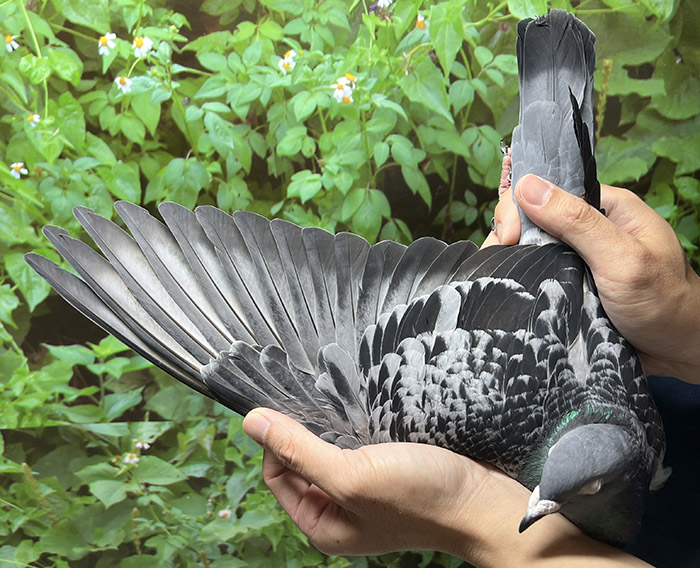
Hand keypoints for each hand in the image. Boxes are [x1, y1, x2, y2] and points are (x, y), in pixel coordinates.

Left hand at [242, 408, 650, 566]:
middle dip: (306, 435)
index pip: (277, 475)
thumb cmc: (419, 496)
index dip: (278, 443)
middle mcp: (339, 513)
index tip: (291, 411)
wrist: (481, 502)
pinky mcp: (388, 476)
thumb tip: (251, 421)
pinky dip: (356, 432)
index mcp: (321, 524)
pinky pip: (358, 450)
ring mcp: (365, 495)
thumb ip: (299, 450)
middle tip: (320, 407)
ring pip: (330, 453)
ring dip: (331, 430)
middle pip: (302, 464)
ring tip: (343, 409)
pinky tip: (365, 415)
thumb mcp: (351, 474)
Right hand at [483, 174, 699, 382]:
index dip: (520, 206)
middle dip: (510, 236)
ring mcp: (576, 260)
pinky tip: (512, 292)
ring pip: (529, 250)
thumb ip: (577, 222)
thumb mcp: (621, 257)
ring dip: (512, 262)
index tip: (509, 235)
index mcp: (606, 208)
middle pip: (532, 219)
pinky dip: (521, 283)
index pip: (548, 190)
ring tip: (505, 280)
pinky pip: (535, 277)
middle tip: (505, 257)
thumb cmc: (664, 302)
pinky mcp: (569, 287)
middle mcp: (588, 231)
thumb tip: (528, 186)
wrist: (678, 352)